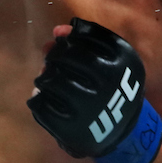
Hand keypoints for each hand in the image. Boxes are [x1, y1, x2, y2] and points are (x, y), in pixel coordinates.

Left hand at [28, 18, 161, 162]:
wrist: (124, 131)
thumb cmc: (114, 86)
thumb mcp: (113, 58)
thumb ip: (89, 37)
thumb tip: (57, 31)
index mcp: (120, 62)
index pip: (82, 40)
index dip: (67, 40)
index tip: (65, 44)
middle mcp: (106, 84)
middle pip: (65, 58)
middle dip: (55, 56)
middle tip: (53, 62)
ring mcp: (88, 108)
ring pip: (51, 81)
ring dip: (44, 77)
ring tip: (48, 80)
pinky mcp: (71, 128)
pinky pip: (42, 106)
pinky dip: (38, 98)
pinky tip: (44, 98)